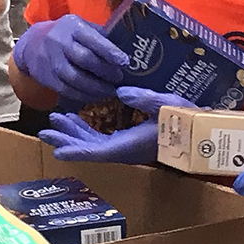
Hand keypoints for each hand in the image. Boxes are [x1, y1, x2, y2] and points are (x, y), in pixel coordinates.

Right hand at [13, 15, 129, 104]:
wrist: (32, 45)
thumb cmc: (66, 35)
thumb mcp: (81, 26)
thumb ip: (100, 36)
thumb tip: (127, 50)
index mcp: (72, 26)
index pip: (93, 39)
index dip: (110, 52)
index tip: (125, 62)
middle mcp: (60, 42)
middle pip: (85, 60)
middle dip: (105, 71)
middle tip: (120, 79)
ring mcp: (52, 61)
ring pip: (75, 79)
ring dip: (96, 88)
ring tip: (111, 91)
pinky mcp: (48, 78)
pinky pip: (67, 90)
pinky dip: (84, 95)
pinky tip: (96, 96)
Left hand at [39, 86, 190, 162]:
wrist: (199, 132)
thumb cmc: (186, 119)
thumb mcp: (167, 104)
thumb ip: (144, 98)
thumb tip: (120, 92)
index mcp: (130, 145)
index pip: (97, 152)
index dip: (76, 150)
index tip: (57, 150)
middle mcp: (124, 149)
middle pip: (88, 148)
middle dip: (66, 139)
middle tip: (44, 130)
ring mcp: (125, 146)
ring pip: (93, 143)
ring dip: (74, 133)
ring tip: (56, 120)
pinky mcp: (128, 141)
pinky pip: (101, 139)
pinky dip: (87, 130)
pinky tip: (77, 120)